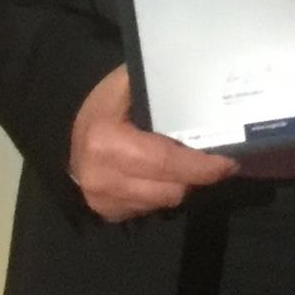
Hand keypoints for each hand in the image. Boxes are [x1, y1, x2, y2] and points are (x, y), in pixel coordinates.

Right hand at [68, 64, 236, 221]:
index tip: (228, 162)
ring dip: (181, 186)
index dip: (201, 166)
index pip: (166, 162)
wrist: (67, 139)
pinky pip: (150, 209)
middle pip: (169, 189)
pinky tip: (165, 175)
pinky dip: (162, 193)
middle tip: (218, 162)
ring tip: (193, 166)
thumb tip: (196, 79)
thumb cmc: (102, 107)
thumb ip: (154, 84)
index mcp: (107, 142)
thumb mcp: (123, 84)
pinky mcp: (107, 214)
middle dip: (197, 177)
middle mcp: (102, 178)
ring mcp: (103, 202)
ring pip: (163, 203)